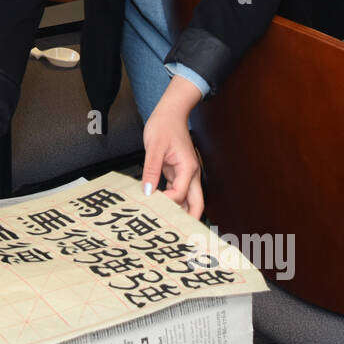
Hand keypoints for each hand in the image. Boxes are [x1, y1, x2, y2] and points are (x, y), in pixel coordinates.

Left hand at [141, 77, 204, 219]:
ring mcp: (186, 174)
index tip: (151, 203)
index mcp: (189, 168)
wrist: (170, 112)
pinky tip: (157, 205)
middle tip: (174, 232)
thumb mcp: (154, 147)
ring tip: (162, 222)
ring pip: (187, 200)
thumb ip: (151, 170)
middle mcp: (191, 174)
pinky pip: (177, 192)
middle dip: (187, 219)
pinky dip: (169, 200)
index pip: (180, 194)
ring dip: (178, 211)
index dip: (167, 202)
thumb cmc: (165, 125)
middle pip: (196, 204)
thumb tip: (147, 192)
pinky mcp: (178, 173)